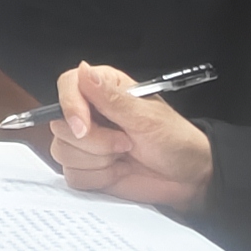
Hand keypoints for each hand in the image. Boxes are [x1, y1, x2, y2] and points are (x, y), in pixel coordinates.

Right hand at [42, 62, 215, 208]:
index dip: (70, 107)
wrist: (189, 178)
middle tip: (126, 143)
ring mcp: (87, 142)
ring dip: (98, 162)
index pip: (67, 86)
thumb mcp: (147, 117)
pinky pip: (73, 175)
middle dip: (94, 142)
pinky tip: (118, 171)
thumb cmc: (176, 141)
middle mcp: (90, 113)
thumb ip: (110, 98)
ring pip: (63, 152)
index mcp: (103, 89)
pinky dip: (97, 178)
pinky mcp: (88, 167)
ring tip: (124, 156)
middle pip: (61, 126)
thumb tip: (83, 71)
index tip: (83, 128)